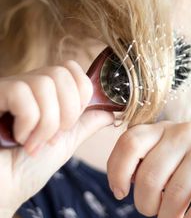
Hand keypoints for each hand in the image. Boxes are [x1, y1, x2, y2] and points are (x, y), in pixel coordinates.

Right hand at [0, 60, 113, 213]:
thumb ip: (85, 123)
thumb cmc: (28, 168)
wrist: (2, 191)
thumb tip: (110, 111)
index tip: (70, 123)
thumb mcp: (66, 142)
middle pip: (61, 72)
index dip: (80, 94)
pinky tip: (20, 139)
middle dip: (68, 111)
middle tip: (55, 136)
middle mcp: (27, 84)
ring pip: (45, 83)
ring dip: (48, 122)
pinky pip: (21, 93)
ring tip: (37, 143)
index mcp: (46, 91)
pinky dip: (29, 122)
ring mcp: (10, 89)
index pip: (71, 68)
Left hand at [107, 121, 190, 217]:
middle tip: (151, 210)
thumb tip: (122, 180)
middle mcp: (183, 132)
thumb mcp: (170, 149)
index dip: (117, 170)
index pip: (129, 142)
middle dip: (144, 203)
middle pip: (149, 175)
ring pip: (175, 193)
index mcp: (163, 127)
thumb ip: (147, 158)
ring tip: (170, 217)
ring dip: (168, 216)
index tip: (120, 191)